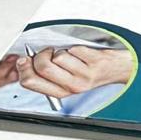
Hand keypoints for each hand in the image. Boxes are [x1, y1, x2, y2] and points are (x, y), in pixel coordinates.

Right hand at [16, 45, 134, 98]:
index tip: (25, 59)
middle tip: (49, 52)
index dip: (24, 68)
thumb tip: (25, 62)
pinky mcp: (94, 63)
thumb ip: (49, 75)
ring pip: (58, 57)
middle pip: (42, 67)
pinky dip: (76, 47)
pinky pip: (75, 49)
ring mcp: (83, 75)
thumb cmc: (90, 72)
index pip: (31, 82)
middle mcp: (71, 86)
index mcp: (60, 91)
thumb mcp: (67, 79)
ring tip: (69, 54)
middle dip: (41, 54)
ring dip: (62, 50)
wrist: (117, 69)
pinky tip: (82, 53)